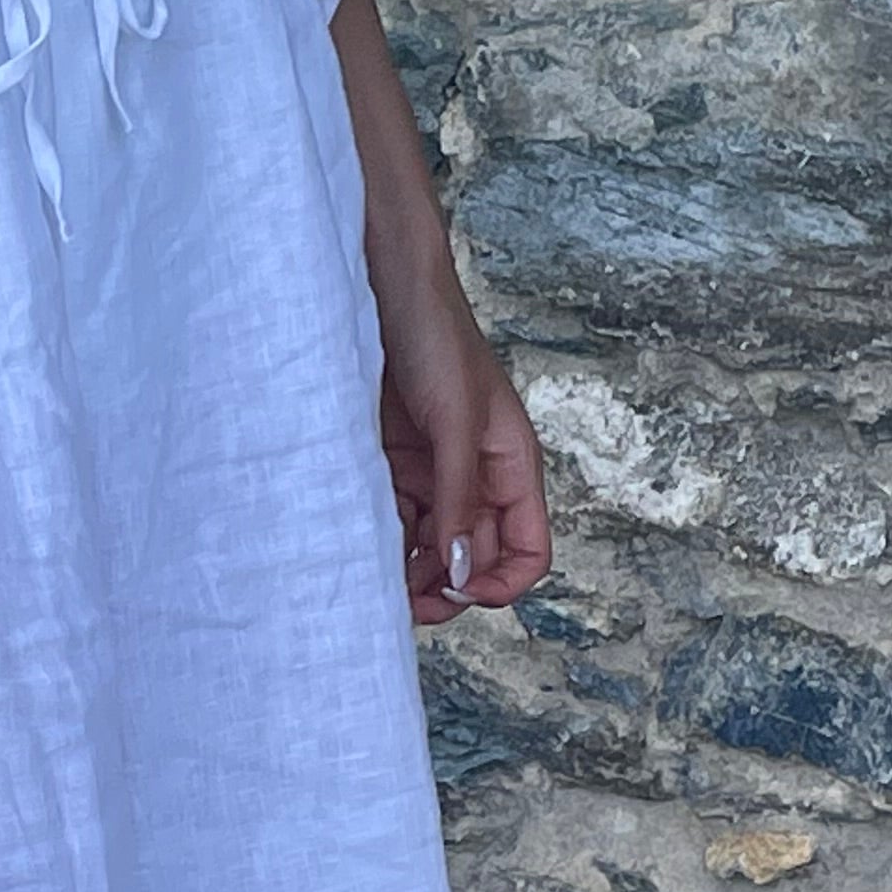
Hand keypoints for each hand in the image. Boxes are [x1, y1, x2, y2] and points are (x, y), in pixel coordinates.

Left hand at [370, 249, 551, 625]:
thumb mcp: (455, 420)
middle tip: (408, 603)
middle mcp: (476, 476)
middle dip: (448, 586)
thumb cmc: (435, 336)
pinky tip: (363, 541)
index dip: (502, 582)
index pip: (528, 550)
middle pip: (475, 559)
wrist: (380, 287)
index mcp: (511, 466)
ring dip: (410, 570)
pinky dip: (384, 538)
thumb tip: (464, 568)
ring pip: (431, 547)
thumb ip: (460, 495)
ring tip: (380, 576)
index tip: (462, 593)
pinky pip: (395, 519)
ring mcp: (433, 472)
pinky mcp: (392, 464)